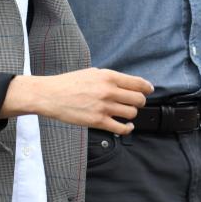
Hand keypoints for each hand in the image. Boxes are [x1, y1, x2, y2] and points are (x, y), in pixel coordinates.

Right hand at [0, 67, 153, 134]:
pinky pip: (121, 128)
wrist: (51, 95)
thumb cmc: (69, 83)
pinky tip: (127, 126)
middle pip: (138, 99)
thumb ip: (110, 78)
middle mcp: (108, 91)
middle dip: (140, 102)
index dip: (147, 88)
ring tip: (126, 112)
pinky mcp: (98, 121)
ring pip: (131, 113)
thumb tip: (126, 83)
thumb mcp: (92, 73)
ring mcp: (104, 107)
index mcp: (108, 76)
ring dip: (131, 114)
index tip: (149, 90)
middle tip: (135, 102)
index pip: (137, 83)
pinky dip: (128, 128)